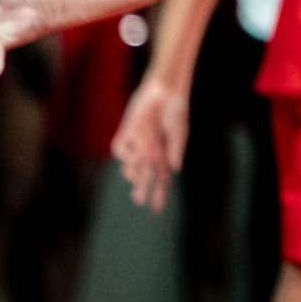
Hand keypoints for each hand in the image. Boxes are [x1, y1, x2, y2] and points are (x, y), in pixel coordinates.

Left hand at [112, 76, 190, 211]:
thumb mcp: (180, 132)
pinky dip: (127, 149)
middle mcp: (149, 153)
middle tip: (138, 200)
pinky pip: (120, 149)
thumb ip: (176, 150)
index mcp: (165, 155)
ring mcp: (136, 144)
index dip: (159, 195)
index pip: (161, 179)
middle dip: (142, 189)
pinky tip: (137, 143)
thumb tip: (174, 170)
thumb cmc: (176, 110)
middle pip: (144, 177)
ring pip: (130, 166)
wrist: (163, 92)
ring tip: (140, 167)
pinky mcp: (126, 134)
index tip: (156, 210)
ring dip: (134, 168)